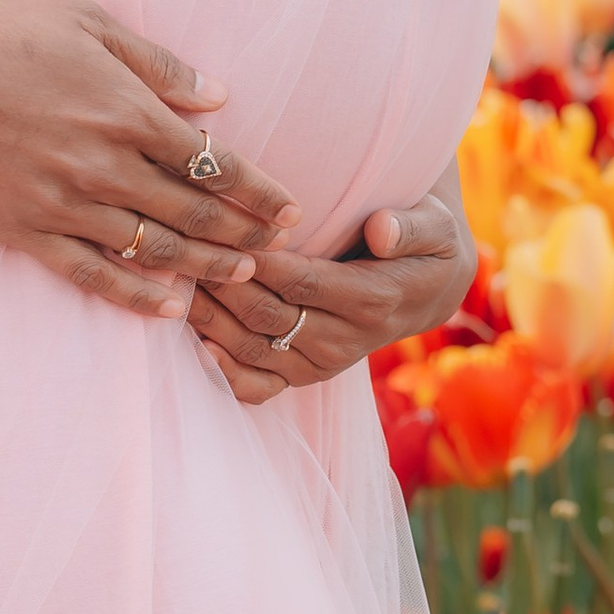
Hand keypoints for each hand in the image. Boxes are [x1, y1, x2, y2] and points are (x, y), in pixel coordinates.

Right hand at [0, 0, 293, 322]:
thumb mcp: (85, 20)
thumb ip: (156, 64)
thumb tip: (218, 97)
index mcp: (125, 110)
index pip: (215, 164)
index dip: (260, 193)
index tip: (291, 209)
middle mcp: (102, 164)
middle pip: (195, 215)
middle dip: (245, 236)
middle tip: (280, 251)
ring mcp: (62, 203)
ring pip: (153, 250)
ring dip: (204, 269)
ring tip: (240, 279)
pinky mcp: (24, 229)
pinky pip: (91, 274)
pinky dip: (134, 296)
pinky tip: (167, 308)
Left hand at [187, 182, 475, 407]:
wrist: (429, 290)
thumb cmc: (425, 245)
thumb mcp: (435, 226)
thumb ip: (412, 226)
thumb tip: (381, 229)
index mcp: (373, 300)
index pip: (303, 282)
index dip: (259, 262)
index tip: (224, 233)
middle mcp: (345, 340)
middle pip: (268, 316)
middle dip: (223, 286)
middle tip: (186, 251)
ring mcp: (321, 363)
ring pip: (254, 349)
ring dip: (212, 321)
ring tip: (177, 285)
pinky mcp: (304, 375)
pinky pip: (258, 387)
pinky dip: (224, 371)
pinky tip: (196, 343)